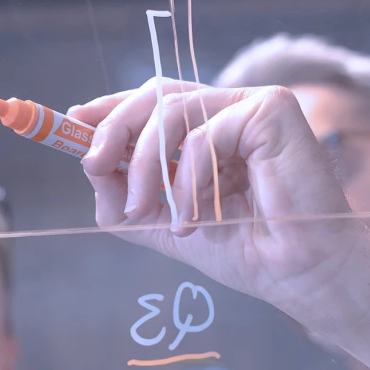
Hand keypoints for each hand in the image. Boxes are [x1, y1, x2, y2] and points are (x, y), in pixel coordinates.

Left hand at [71, 80, 369, 333]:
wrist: (300, 275)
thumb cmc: (247, 251)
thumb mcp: (167, 225)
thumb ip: (127, 198)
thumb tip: (91, 167)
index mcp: (210, 129)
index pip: (151, 102)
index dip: (107, 108)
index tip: (70, 123)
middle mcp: (232, 109)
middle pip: (154, 94)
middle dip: (113, 129)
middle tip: (93, 166)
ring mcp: (253, 104)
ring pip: (171, 110)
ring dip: (146, 166)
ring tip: (149, 213)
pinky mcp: (272, 110)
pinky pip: (205, 133)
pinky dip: (188, 179)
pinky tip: (195, 219)